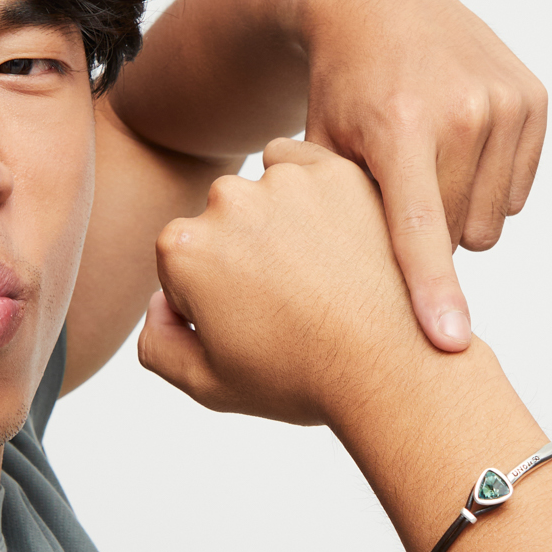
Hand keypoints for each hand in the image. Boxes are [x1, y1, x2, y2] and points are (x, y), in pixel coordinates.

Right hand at [141, 139, 426, 430]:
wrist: (393, 367)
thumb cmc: (301, 381)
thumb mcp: (208, 385)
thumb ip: (158, 344)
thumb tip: (160, 303)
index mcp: (183, 248)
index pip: (181, 264)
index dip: (210, 300)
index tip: (250, 323)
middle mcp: (226, 201)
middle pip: (221, 225)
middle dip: (243, 256)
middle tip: (289, 302)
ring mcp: (284, 180)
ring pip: (262, 192)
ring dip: (277, 221)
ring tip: (317, 274)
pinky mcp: (336, 171)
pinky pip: (305, 165)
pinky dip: (312, 193)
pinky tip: (333, 241)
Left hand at [296, 0, 546, 351]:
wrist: (379, 2)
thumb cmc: (339, 93)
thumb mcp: (322, 150)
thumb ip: (336, 220)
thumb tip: (358, 302)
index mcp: (400, 127)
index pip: (421, 229)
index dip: (434, 291)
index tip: (450, 343)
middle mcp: (461, 111)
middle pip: (459, 238)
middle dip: (427, 238)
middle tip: (396, 199)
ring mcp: (504, 102)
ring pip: (492, 222)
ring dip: (458, 216)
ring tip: (425, 171)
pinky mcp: (534, 98)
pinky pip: (517, 193)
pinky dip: (487, 189)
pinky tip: (456, 151)